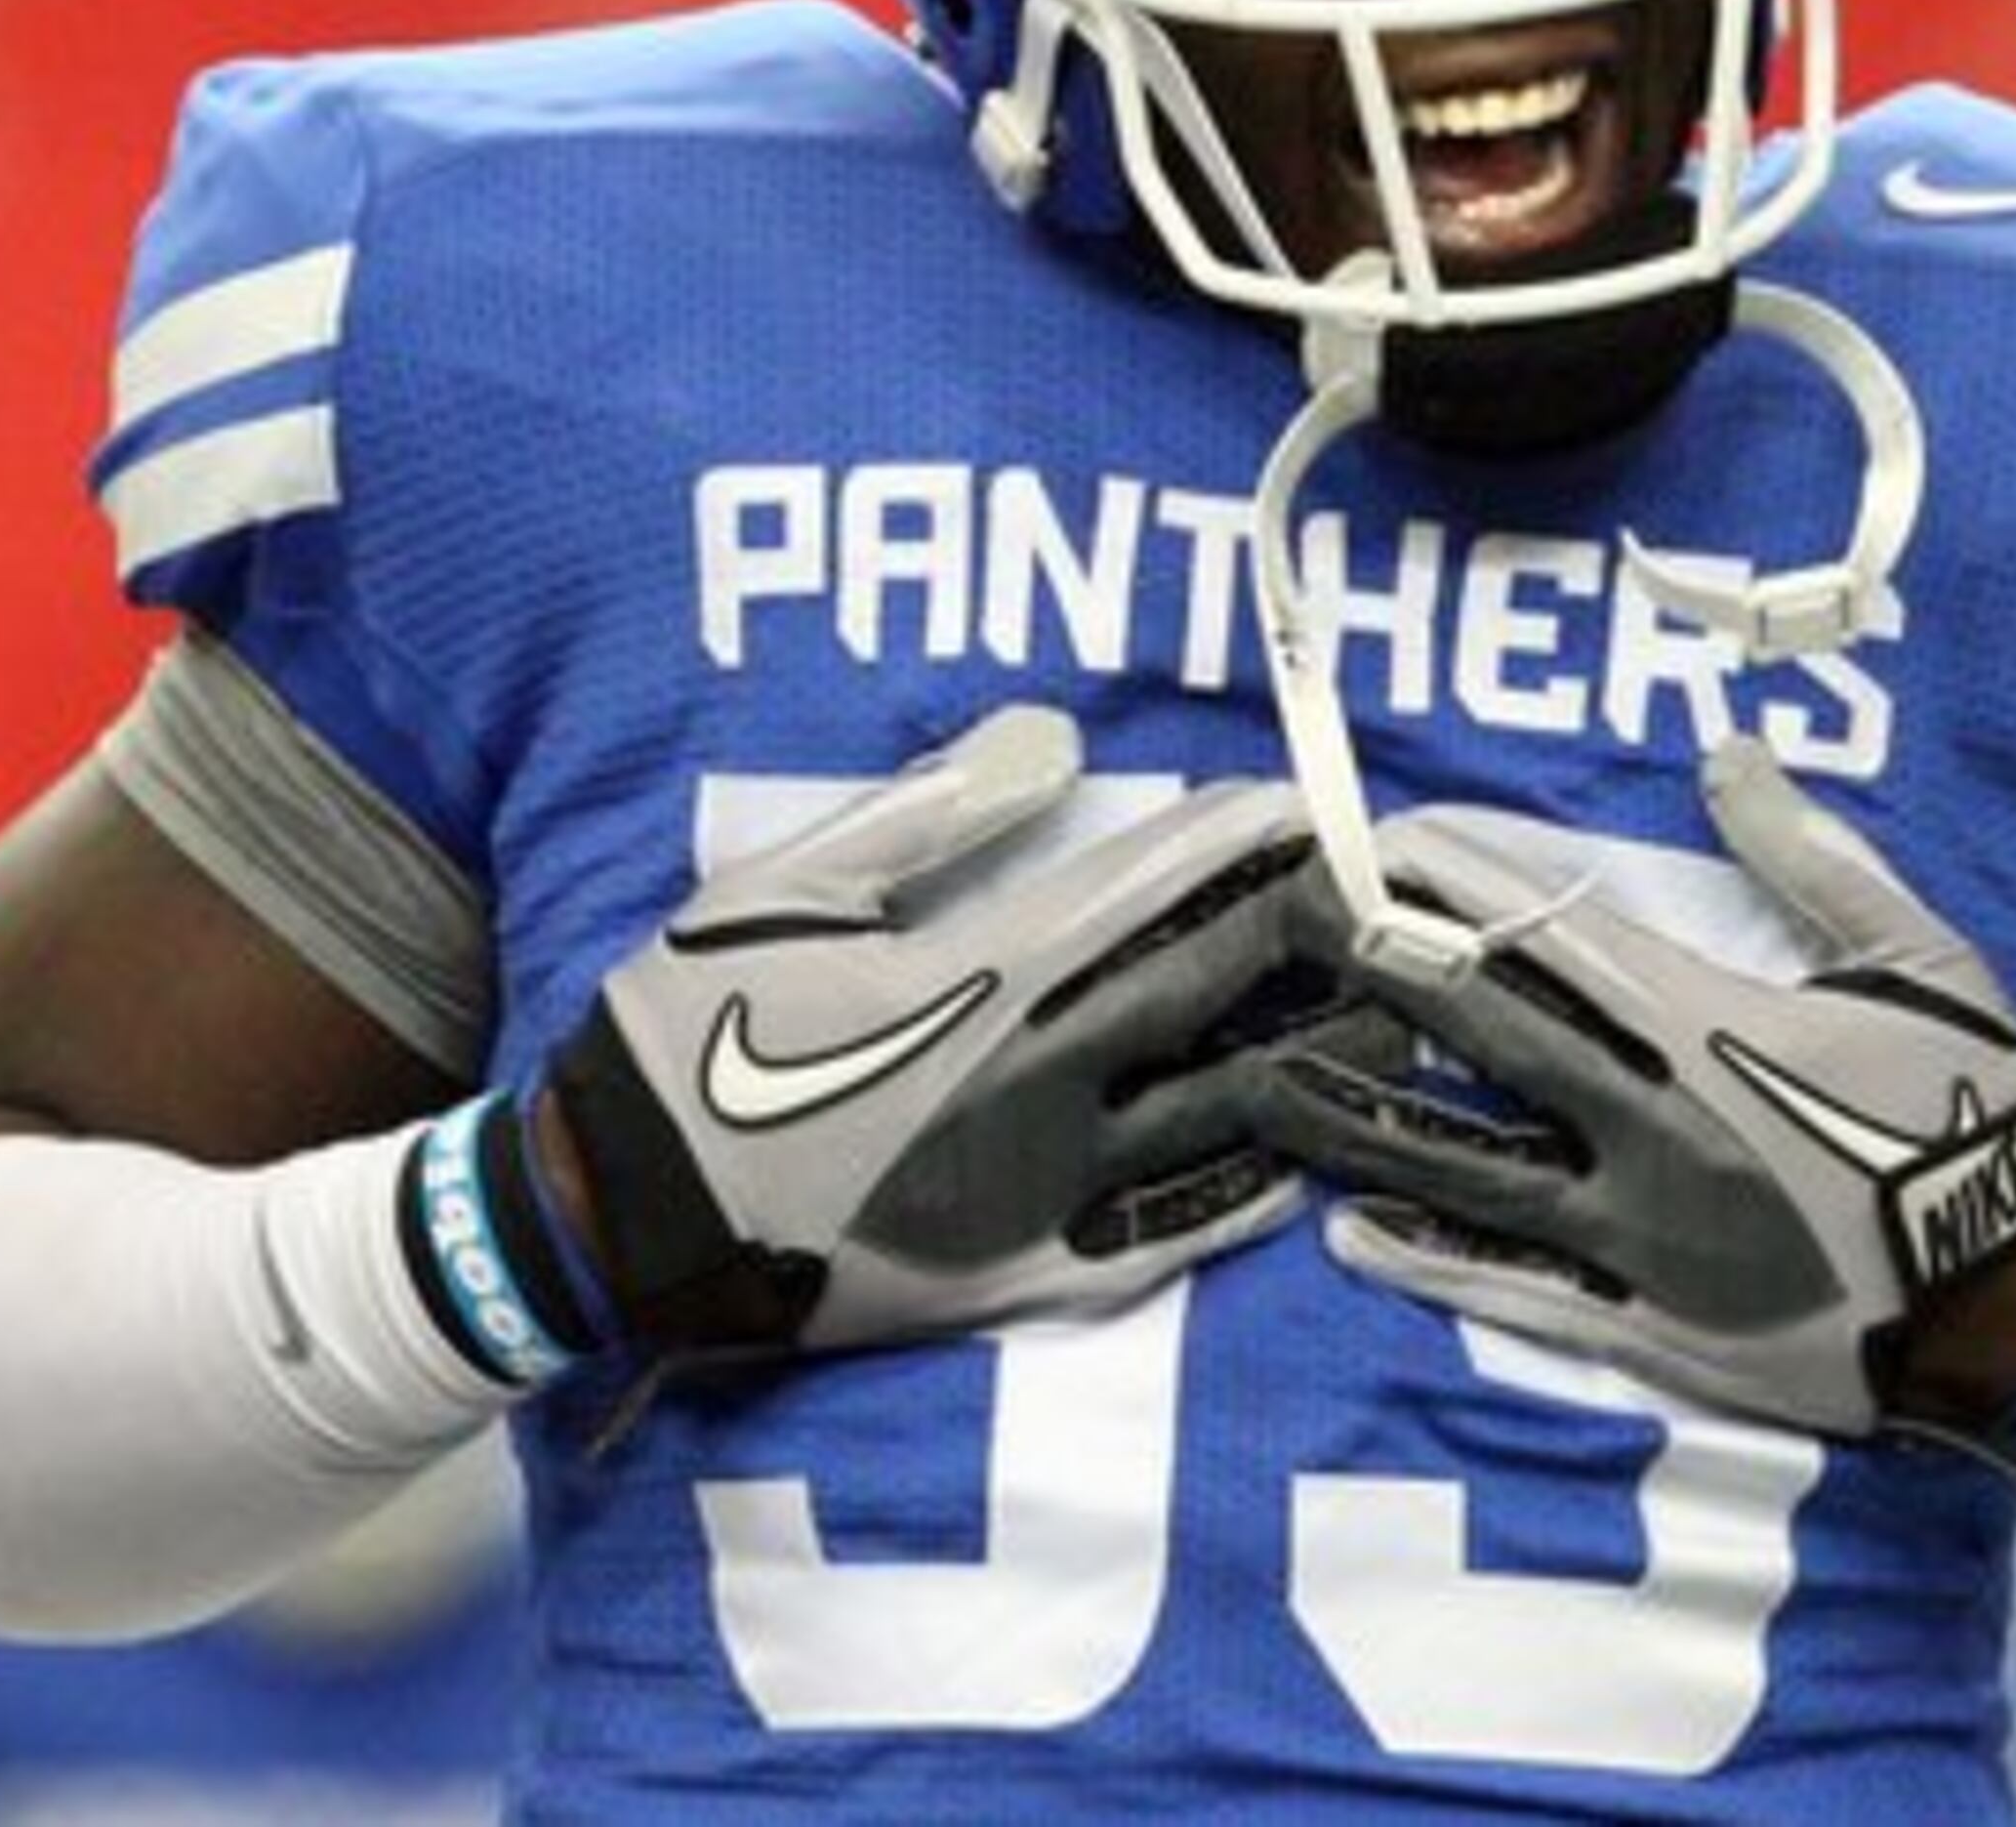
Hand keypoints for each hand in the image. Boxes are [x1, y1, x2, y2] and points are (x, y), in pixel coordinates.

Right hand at [526, 707, 1320, 1354]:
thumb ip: (930, 813)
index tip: (1323, 810)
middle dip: (1316, 938)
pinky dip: (1254, 1186)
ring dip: (1316, 1058)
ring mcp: (1046, 1188)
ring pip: (1224, 1114)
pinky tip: (1310, 1154)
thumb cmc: (690, 1035)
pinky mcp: (1029, 1275)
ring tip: (1397, 1016)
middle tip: (1401, 900)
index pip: (1161, 891)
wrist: (615, 1221)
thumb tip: (1058, 740)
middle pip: (1221, 992)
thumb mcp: (782, 888)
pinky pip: (1174, 1229)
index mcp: (984, 975)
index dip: (1251, 848)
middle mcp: (1041, 1081)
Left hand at [1251, 736, 2015, 1468]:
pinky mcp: (1654, 1329)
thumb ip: (1811, 856)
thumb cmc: (1980, 1116)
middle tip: (1279, 923)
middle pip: (1480, 1037)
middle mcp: (1654, 1127)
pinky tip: (1351, 1232)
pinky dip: (1431, 1262)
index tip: (1366, 843)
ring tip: (1263, 1082)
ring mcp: (1643, 1239)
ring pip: (1469, 1172)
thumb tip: (1724, 753)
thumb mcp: (1919, 960)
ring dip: (1363, 1121)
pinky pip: (1520, 1292)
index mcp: (1712, 1027)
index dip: (1449, 889)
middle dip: (1373, 972)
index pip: (1547, 940)